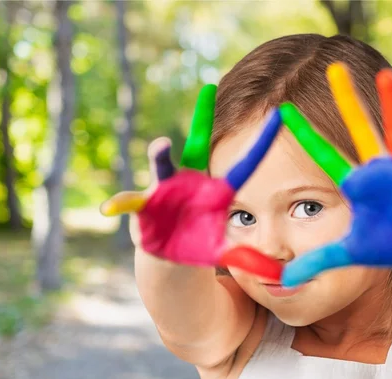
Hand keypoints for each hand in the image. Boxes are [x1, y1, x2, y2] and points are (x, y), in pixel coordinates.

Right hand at [101, 85, 282, 279]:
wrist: (170, 256)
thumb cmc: (199, 245)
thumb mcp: (225, 253)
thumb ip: (247, 259)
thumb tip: (276, 275)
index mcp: (215, 191)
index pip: (243, 165)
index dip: (260, 143)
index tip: (279, 114)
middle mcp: (190, 182)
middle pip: (197, 149)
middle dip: (202, 121)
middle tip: (209, 89)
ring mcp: (164, 192)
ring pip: (162, 169)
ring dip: (161, 157)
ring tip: (162, 145)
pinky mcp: (143, 208)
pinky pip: (131, 205)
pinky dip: (123, 205)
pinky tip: (112, 207)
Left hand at [279, 64, 391, 285]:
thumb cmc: (384, 247)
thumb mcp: (347, 254)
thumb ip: (317, 262)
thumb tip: (284, 279)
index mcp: (356, 184)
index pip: (323, 155)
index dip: (305, 135)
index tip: (283, 110)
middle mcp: (378, 171)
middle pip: (359, 131)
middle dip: (347, 102)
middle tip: (333, 68)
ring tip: (387, 78)